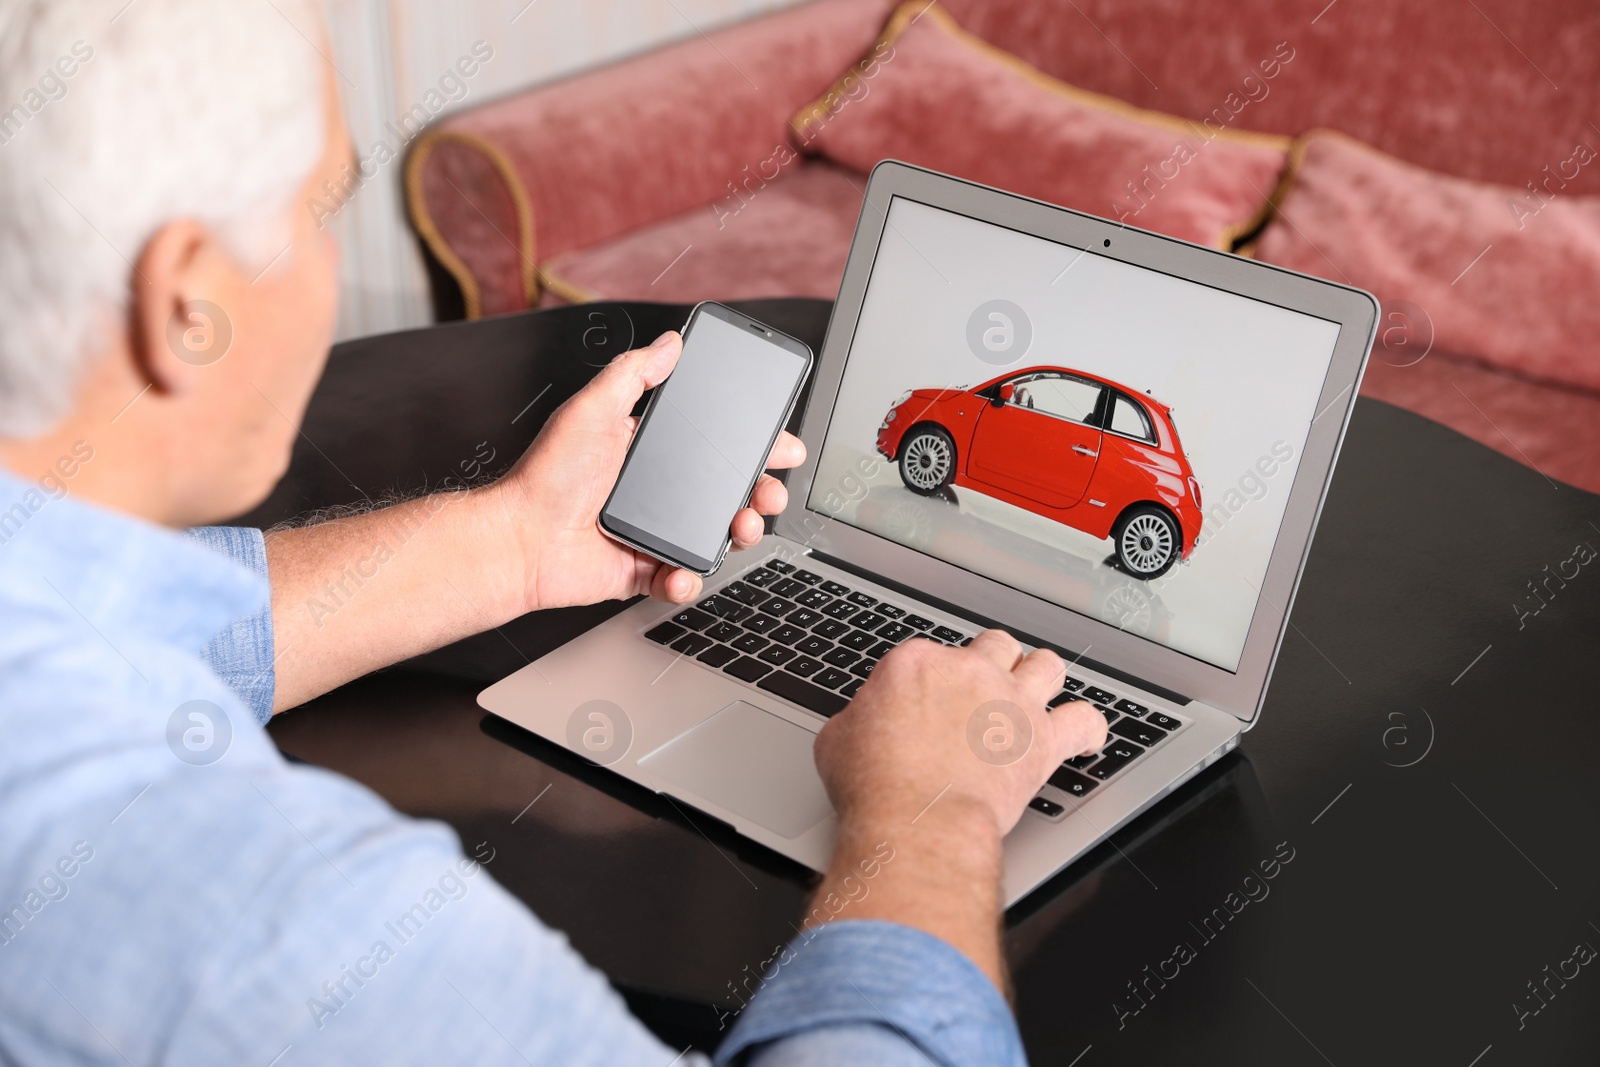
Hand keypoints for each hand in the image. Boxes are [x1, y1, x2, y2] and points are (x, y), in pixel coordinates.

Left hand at [491, 330, 804, 612]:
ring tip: (742, 527)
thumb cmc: (545, 476)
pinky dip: (689, 579)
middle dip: (761, 493)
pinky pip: (681, 578)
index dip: (753, 447)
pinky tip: (682, 570)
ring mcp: (652, 533)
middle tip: (770, 493)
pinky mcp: (642, 570)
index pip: (714, 445)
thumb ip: (634, 373)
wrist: (519, 540)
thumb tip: (671, 343)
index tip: (782, 447)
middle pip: (727, 492)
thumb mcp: (592, 409)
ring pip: (715, 536)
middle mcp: (655, 493)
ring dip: (740, 533)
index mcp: (649, 452)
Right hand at [815, 630, 1106, 836]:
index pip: (933, 655)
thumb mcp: (837, 741)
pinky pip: (1085, 720)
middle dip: (993, 664)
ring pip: (1045, 664)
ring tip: (1038, 696)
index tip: (929, 705)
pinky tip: (1085, 739)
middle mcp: (969, 671)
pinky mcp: (1042, 740)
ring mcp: (1010, 702)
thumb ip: (858, 719)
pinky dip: (1089, 729)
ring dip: (1042, 679)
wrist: (916, 821)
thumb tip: (862, 724)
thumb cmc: (875, 786)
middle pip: (995, 645)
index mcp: (917, 663)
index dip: (933, 681)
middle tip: (986, 689)